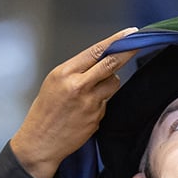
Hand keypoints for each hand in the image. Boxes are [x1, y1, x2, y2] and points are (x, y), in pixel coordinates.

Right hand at [10, 27, 139, 177]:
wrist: (40, 142)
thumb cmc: (45, 112)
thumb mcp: (54, 83)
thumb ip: (77, 71)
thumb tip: (102, 60)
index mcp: (64, 73)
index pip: (96, 51)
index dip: (116, 41)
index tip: (130, 34)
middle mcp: (78, 86)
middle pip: (111, 64)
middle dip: (127, 53)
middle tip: (138, 44)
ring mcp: (90, 103)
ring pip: (114, 83)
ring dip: (110, 82)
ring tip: (91, 91)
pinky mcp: (97, 118)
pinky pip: (107, 102)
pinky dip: (101, 102)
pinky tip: (84, 111)